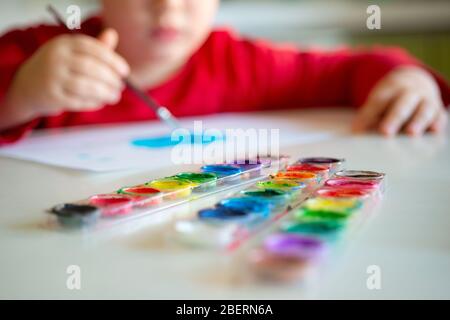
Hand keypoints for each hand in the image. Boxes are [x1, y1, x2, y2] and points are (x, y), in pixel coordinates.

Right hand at [7, 28, 128, 117]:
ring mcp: (52, 78)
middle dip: (110, 79)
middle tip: (121, 86)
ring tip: (115, 96)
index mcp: (63, 44)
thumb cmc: (60, 67)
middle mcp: (55, 58)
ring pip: (85, 87)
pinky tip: (101, 102)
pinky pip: (78, 101)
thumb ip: (95, 47)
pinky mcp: (51, 96)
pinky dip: (93, 103)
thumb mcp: (73, 53)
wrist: (28, 85)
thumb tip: (113, 34)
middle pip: (90, 67)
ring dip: (104, 93)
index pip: (92, 48)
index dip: (112, 60)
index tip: (125, 71)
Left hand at [352, 66, 447, 136]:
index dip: (369, 115)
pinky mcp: (437, 111)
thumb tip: (356, 132)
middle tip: (385, 132)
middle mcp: (410, 92)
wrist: (414, 81)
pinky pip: (439, 116)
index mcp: (391, 89)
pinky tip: (434, 131)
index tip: (358, 130)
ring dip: (417, 121)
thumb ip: (367, 116)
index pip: (378, 101)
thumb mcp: (377, 101)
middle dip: (394, 118)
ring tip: (411, 133)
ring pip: (423, 109)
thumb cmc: (391, 98)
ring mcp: (426, 100)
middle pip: (402, 104)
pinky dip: (437, 123)